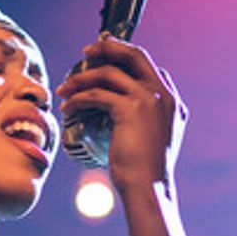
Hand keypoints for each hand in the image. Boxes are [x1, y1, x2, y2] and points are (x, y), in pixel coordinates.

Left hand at [55, 34, 188, 191]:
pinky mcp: (130, 109)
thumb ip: (145, 120)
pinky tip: (68, 107)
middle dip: (109, 47)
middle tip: (87, 51)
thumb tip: (120, 112)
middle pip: (134, 55)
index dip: (126, 56)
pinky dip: (79, 98)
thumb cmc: (145, 171)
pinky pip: (97, 94)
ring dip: (83, 78)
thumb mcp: (151, 139)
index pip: (149, 66)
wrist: (148, 188)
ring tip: (66, 88)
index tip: (105, 56)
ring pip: (110, 73)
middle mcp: (163, 94)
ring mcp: (149, 99)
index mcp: (171, 100)